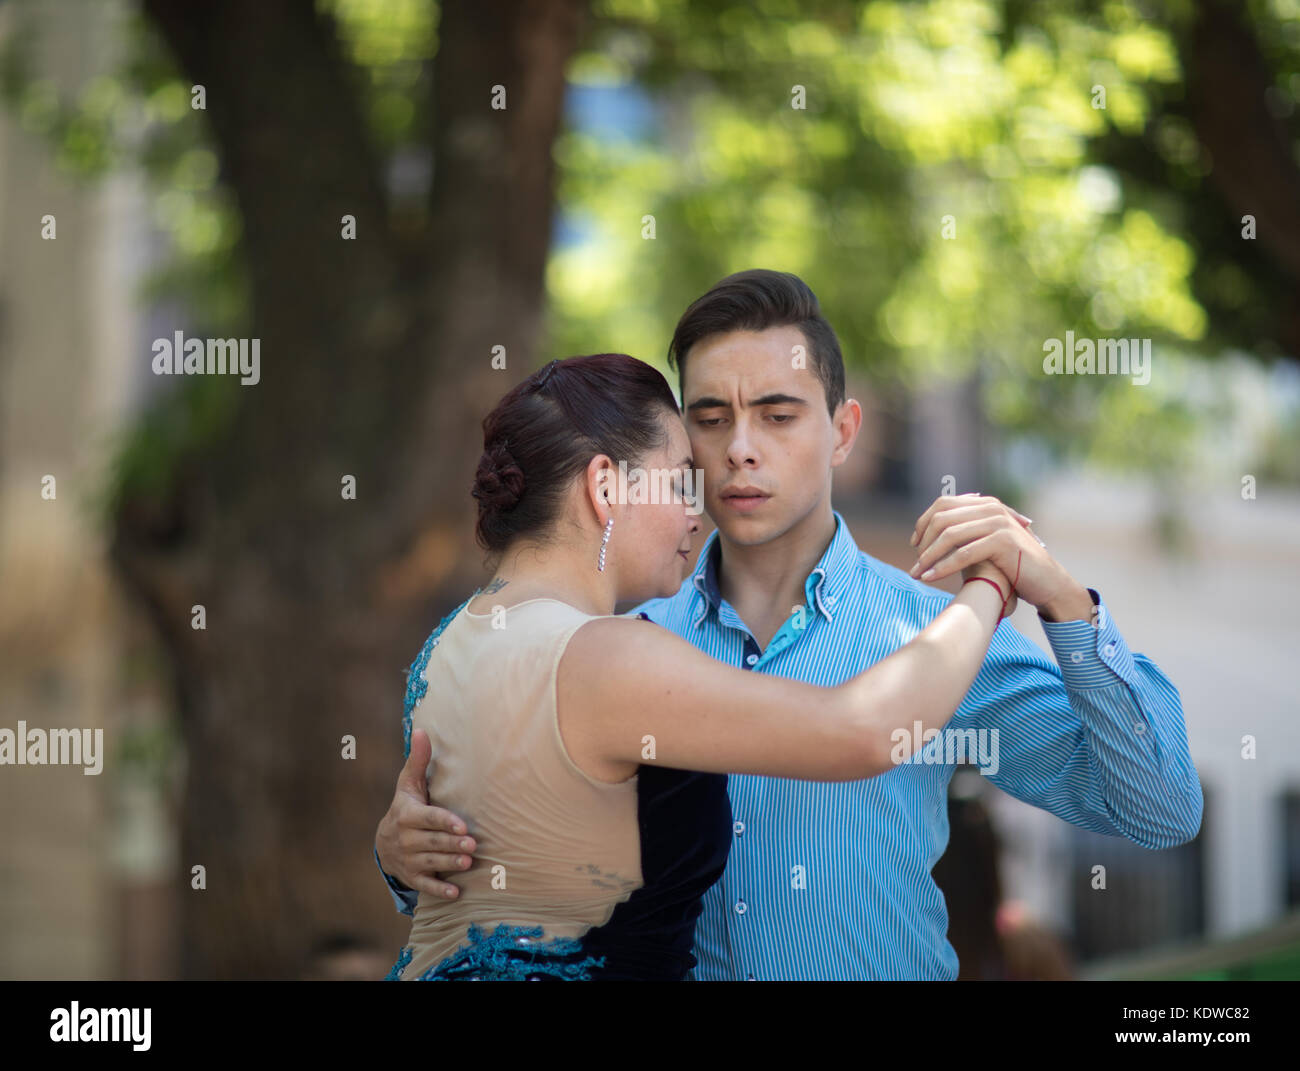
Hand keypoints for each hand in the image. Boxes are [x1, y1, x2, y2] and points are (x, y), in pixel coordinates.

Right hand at [375, 728, 476, 898]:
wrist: (384, 843)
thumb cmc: (406, 806)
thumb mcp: (408, 784)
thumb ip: (418, 760)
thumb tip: (422, 730)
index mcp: (407, 815)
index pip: (428, 819)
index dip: (444, 822)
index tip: (461, 825)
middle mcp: (406, 839)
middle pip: (432, 842)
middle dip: (451, 844)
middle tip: (472, 845)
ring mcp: (408, 859)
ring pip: (431, 862)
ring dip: (449, 864)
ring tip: (469, 863)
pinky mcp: (412, 877)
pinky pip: (425, 884)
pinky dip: (439, 890)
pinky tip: (456, 893)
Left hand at [908, 494, 1092, 621]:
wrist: (1045, 580)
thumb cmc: (1011, 565)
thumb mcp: (984, 543)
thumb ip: (963, 534)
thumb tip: (927, 537)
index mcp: (985, 504)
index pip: (943, 504)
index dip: (923, 523)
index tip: (914, 545)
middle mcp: (990, 508)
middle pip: (942, 518)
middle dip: (923, 542)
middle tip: (915, 565)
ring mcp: (997, 522)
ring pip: (949, 536)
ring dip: (928, 557)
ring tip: (917, 574)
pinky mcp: (1002, 541)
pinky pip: (963, 553)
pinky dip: (943, 567)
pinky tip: (930, 579)